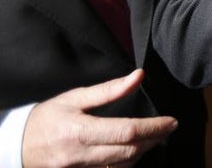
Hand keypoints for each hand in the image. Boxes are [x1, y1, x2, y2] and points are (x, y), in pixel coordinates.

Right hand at [22, 69, 177, 167]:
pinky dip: (126, 163)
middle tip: (167, 128)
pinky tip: (132, 151)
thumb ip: (109, 90)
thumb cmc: (47, 118)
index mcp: (80, 130)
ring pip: (122, 166)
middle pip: (128, 152)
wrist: (17, 145)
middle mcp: (79, 154)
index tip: (171, 121)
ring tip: (153, 137)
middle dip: (153, 140)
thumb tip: (139, 75)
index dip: (154, 127)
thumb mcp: (75, 98)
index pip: (126, 131)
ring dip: (142, 152)